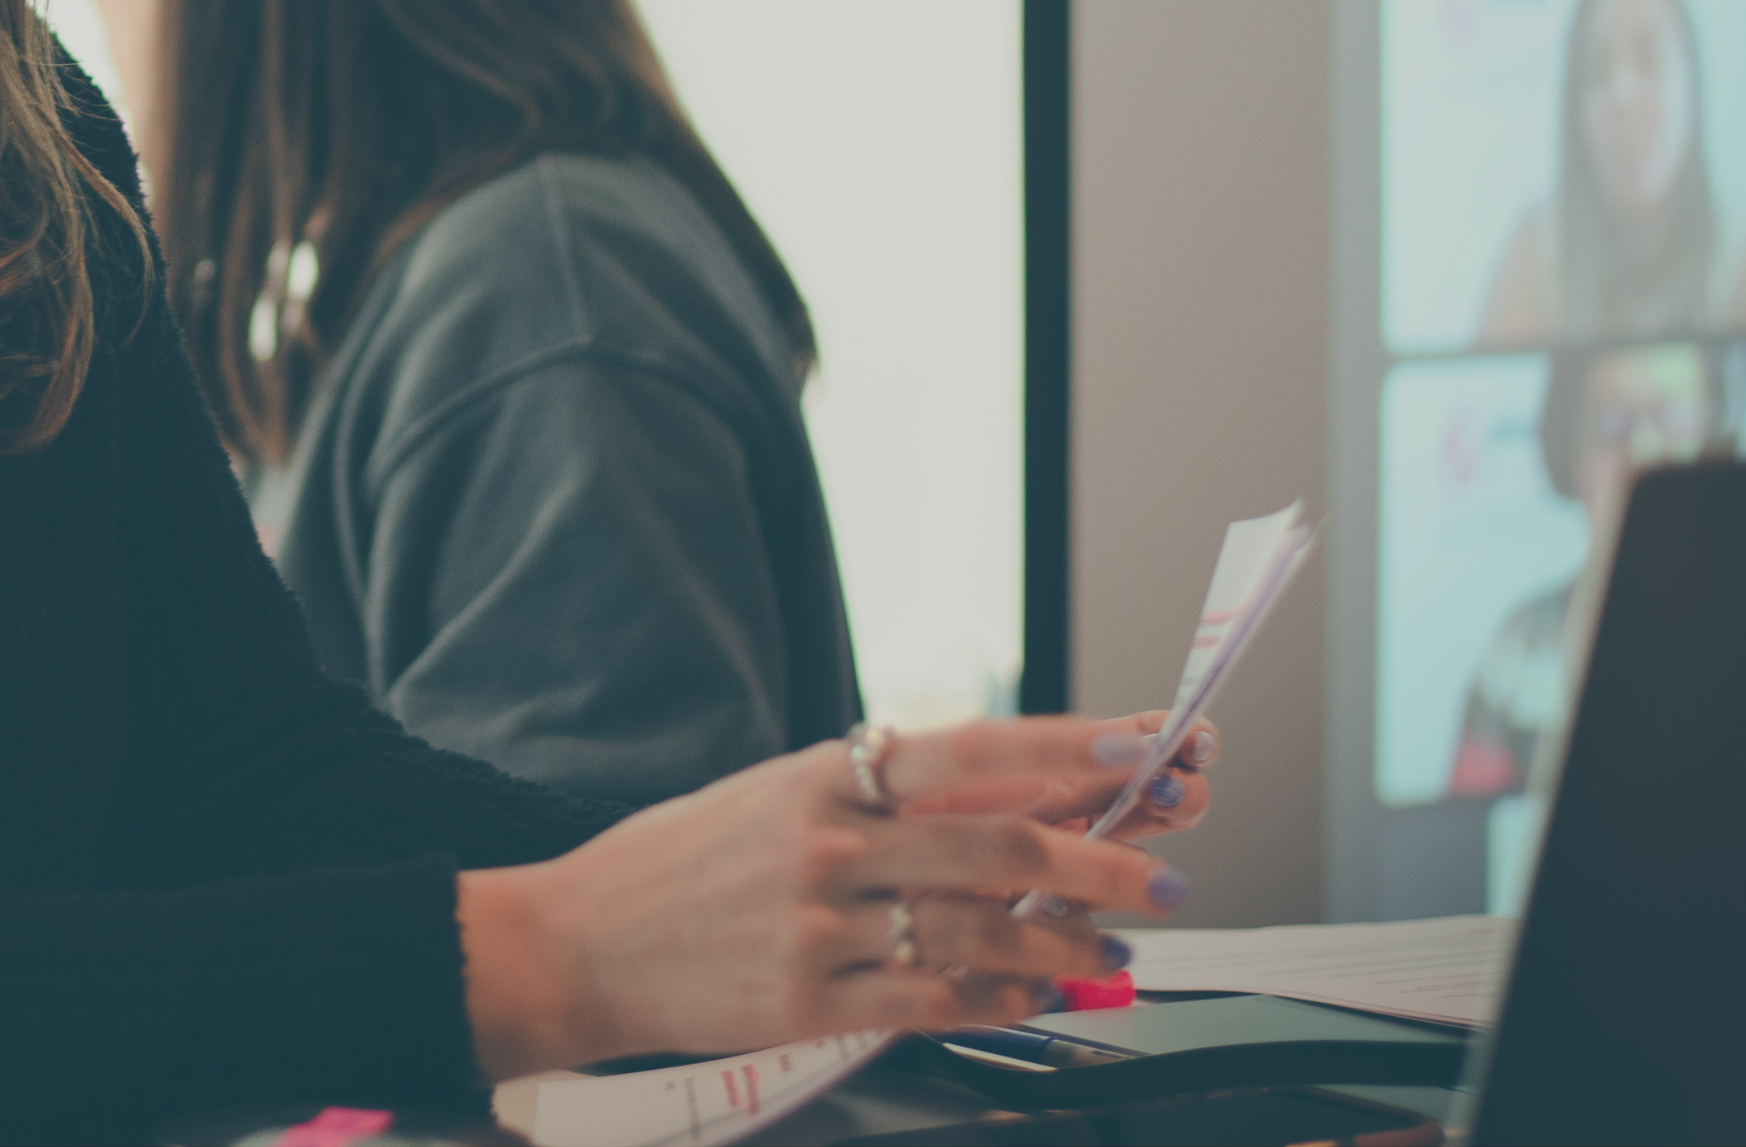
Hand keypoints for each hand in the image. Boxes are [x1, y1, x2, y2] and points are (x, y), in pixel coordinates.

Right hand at [458, 718, 1187, 1078]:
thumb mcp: (780, 792)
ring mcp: (819, 924)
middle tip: (1165, 876)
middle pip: (998, 845)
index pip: (974, 747)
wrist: (580, 940)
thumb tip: (1018, 790)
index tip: (1147, 743)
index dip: (1069, 745)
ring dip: (1067, 942)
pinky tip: (1042, 997)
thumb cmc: (687, 861)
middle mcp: (829, 840)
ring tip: (1115, 949)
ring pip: (980, 931)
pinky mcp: (809, 1002)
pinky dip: (1004, 1000)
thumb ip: (889, 795)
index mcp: (825, 770)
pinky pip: (934, 1002)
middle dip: (1103, 861)